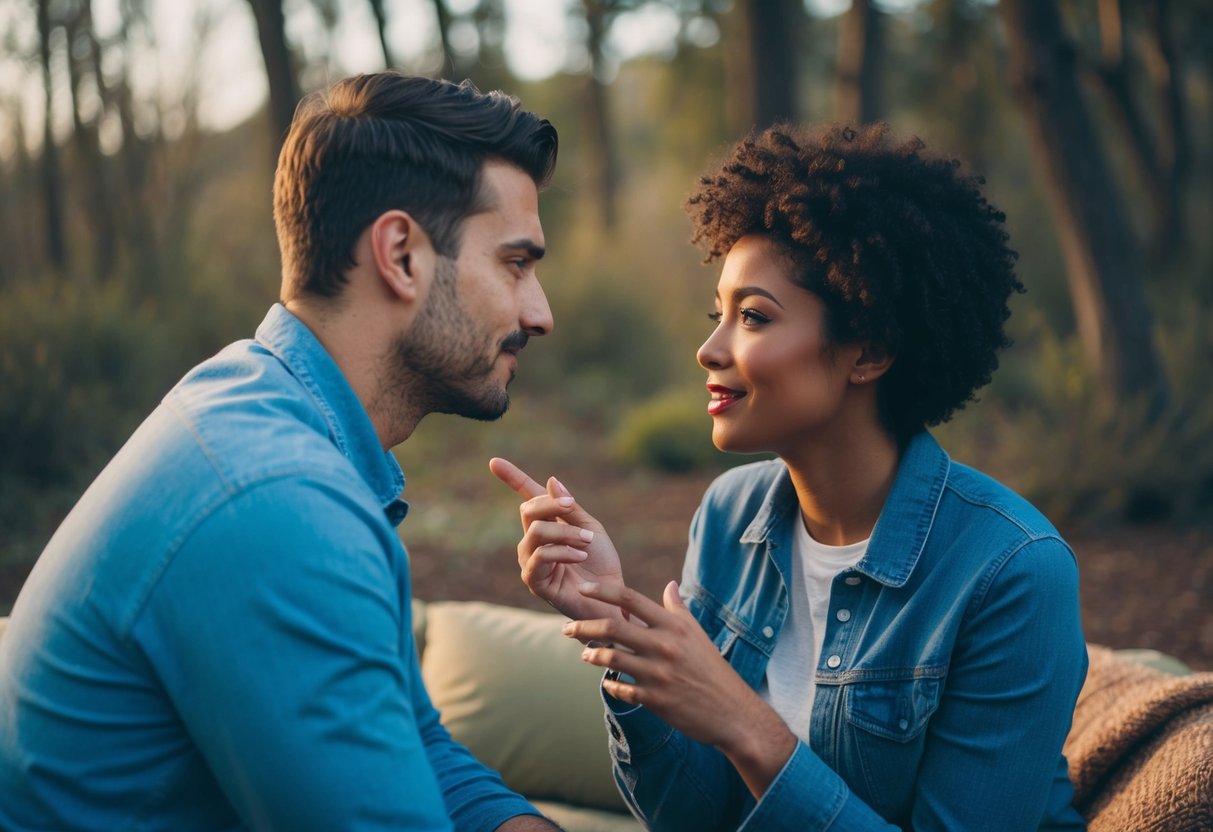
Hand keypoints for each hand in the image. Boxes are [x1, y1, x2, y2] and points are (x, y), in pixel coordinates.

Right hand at [488, 457, 625, 623]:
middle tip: (576, 509)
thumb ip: (570, 508)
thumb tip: (550, 480)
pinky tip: (580, 555)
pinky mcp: (533, 581)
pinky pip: (541, 555)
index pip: (526, 497)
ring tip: (586, 540)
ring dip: (565, 531)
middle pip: (529, 509)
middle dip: (554, 505)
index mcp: (546, 525)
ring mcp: (530, 561)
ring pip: (536, 532)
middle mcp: (532, 542)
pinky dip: (563, 551)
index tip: (494, 461)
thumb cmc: (601, 565)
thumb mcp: (590, 528)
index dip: (511, 478)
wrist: (611, 599)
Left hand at [566, 580, 796, 798]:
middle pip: (613, 626)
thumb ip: (678, 608)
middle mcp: (664, 646)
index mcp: (673, 625)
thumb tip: (670, 584)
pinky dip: (610, 685)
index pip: (631, 599)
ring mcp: (658, 673)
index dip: (603, 591)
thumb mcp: (696, 633)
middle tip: (567, 628)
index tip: (583, 589)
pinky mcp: (655, 699)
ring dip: (592, 655)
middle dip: (583, 625)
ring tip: (586, 654)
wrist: (731, 710)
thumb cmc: (711, 667)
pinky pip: (621, 689)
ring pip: (611, 658)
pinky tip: (608, 683)